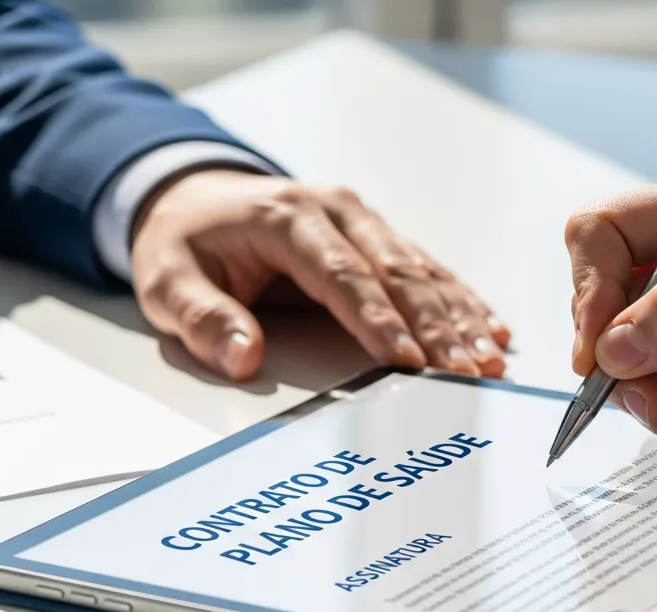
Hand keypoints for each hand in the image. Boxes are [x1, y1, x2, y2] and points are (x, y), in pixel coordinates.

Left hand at [131, 169, 509, 379]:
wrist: (191, 195)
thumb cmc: (183, 242)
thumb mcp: (165, 280)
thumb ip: (202, 319)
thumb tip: (242, 356)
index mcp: (286, 219)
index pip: (342, 275)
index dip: (378, 320)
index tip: (408, 361)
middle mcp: (335, 212)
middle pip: (396, 273)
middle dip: (437, 327)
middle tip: (468, 371)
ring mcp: (362, 222)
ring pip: (421, 271)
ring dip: (459, 318)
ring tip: (489, 360)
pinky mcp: (377, 237)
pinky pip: (426, 269)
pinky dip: (460, 301)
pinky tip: (491, 328)